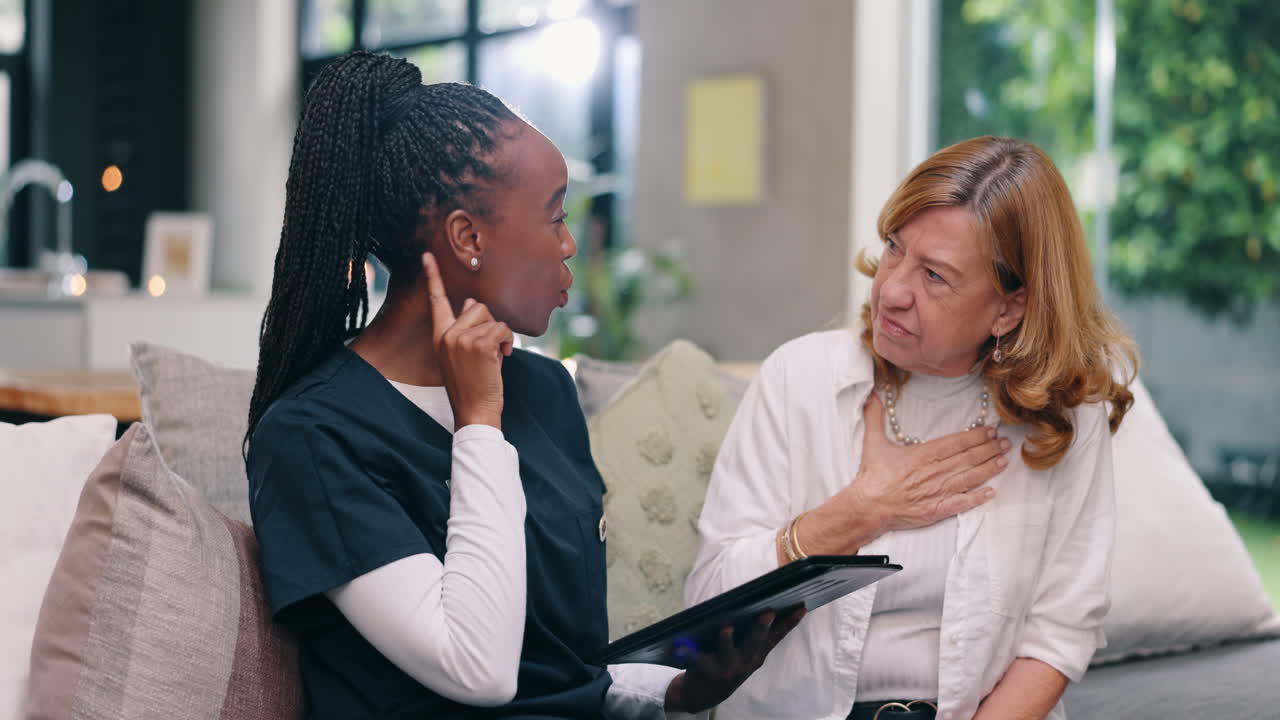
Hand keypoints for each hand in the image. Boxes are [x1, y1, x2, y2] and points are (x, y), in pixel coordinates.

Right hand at [422, 252, 513, 429]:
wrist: (475, 411)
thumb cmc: (473, 385)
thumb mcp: (463, 354)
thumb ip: (466, 328)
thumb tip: (472, 301)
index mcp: (440, 336)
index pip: (436, 301)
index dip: (432, 277)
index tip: (427, 256)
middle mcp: (447, 334)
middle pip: (478, 307)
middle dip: (491, 324)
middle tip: (491, 350)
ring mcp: (461, 338)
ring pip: (492, 318)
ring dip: (501, 335)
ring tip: (495, 357)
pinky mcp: (478, 343)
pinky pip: (502, 328)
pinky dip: (508, 341)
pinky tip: (503, 357)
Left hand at [664, 608, 805, 713]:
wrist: (704, 694)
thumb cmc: (728, 665)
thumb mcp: (747, 655)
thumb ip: (757, 636)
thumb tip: (769, 607)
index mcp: (757, 656)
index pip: (777, 636)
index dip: (790, 623)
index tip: (801, 608)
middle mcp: (745, 663)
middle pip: (755, 642)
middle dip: (761, 628)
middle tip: (768, 612)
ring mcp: (726, 668)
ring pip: (727, 649)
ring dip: (726, 639)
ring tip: (726, 628)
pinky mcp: (705, 670)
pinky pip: (695, 657)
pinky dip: (687, 650)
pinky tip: (678, 644)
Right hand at [794, 392, 1009, 558]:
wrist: (868, 506)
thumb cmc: (872, 476)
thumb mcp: (873, 442)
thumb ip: (875, 417)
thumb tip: (872, 394)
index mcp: (923, 454)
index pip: (956, 443)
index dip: (975, 436)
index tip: (990, 430)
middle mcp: (935, 472)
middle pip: (968, 458)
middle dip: (989, 449)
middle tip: (1005, 442)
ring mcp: (938, 492)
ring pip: (970, 478)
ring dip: (988, 469)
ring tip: (1003, 461)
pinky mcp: (937, 510)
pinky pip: (962, 503)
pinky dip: (977, 498)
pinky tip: (990, 493)